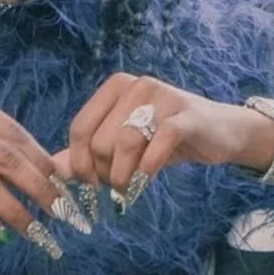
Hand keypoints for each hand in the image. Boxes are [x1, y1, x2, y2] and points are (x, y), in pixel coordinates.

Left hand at [59, 74, 271, 209]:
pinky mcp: (188, 115)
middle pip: (101, 139)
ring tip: (129, 188)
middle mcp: (138, 85)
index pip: (81, 127)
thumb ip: (89, 153)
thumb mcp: (125, 143)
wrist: (220, 132)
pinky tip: (147, 178)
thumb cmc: (165, 138)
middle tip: (116, 187)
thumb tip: (53, 171)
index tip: (90, 184)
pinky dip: (148, 166)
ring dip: (123, 175)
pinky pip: (160, 141)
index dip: (80, 162)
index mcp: (116, 87)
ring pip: (126, 141)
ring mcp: (164, 97)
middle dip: (104, 173)